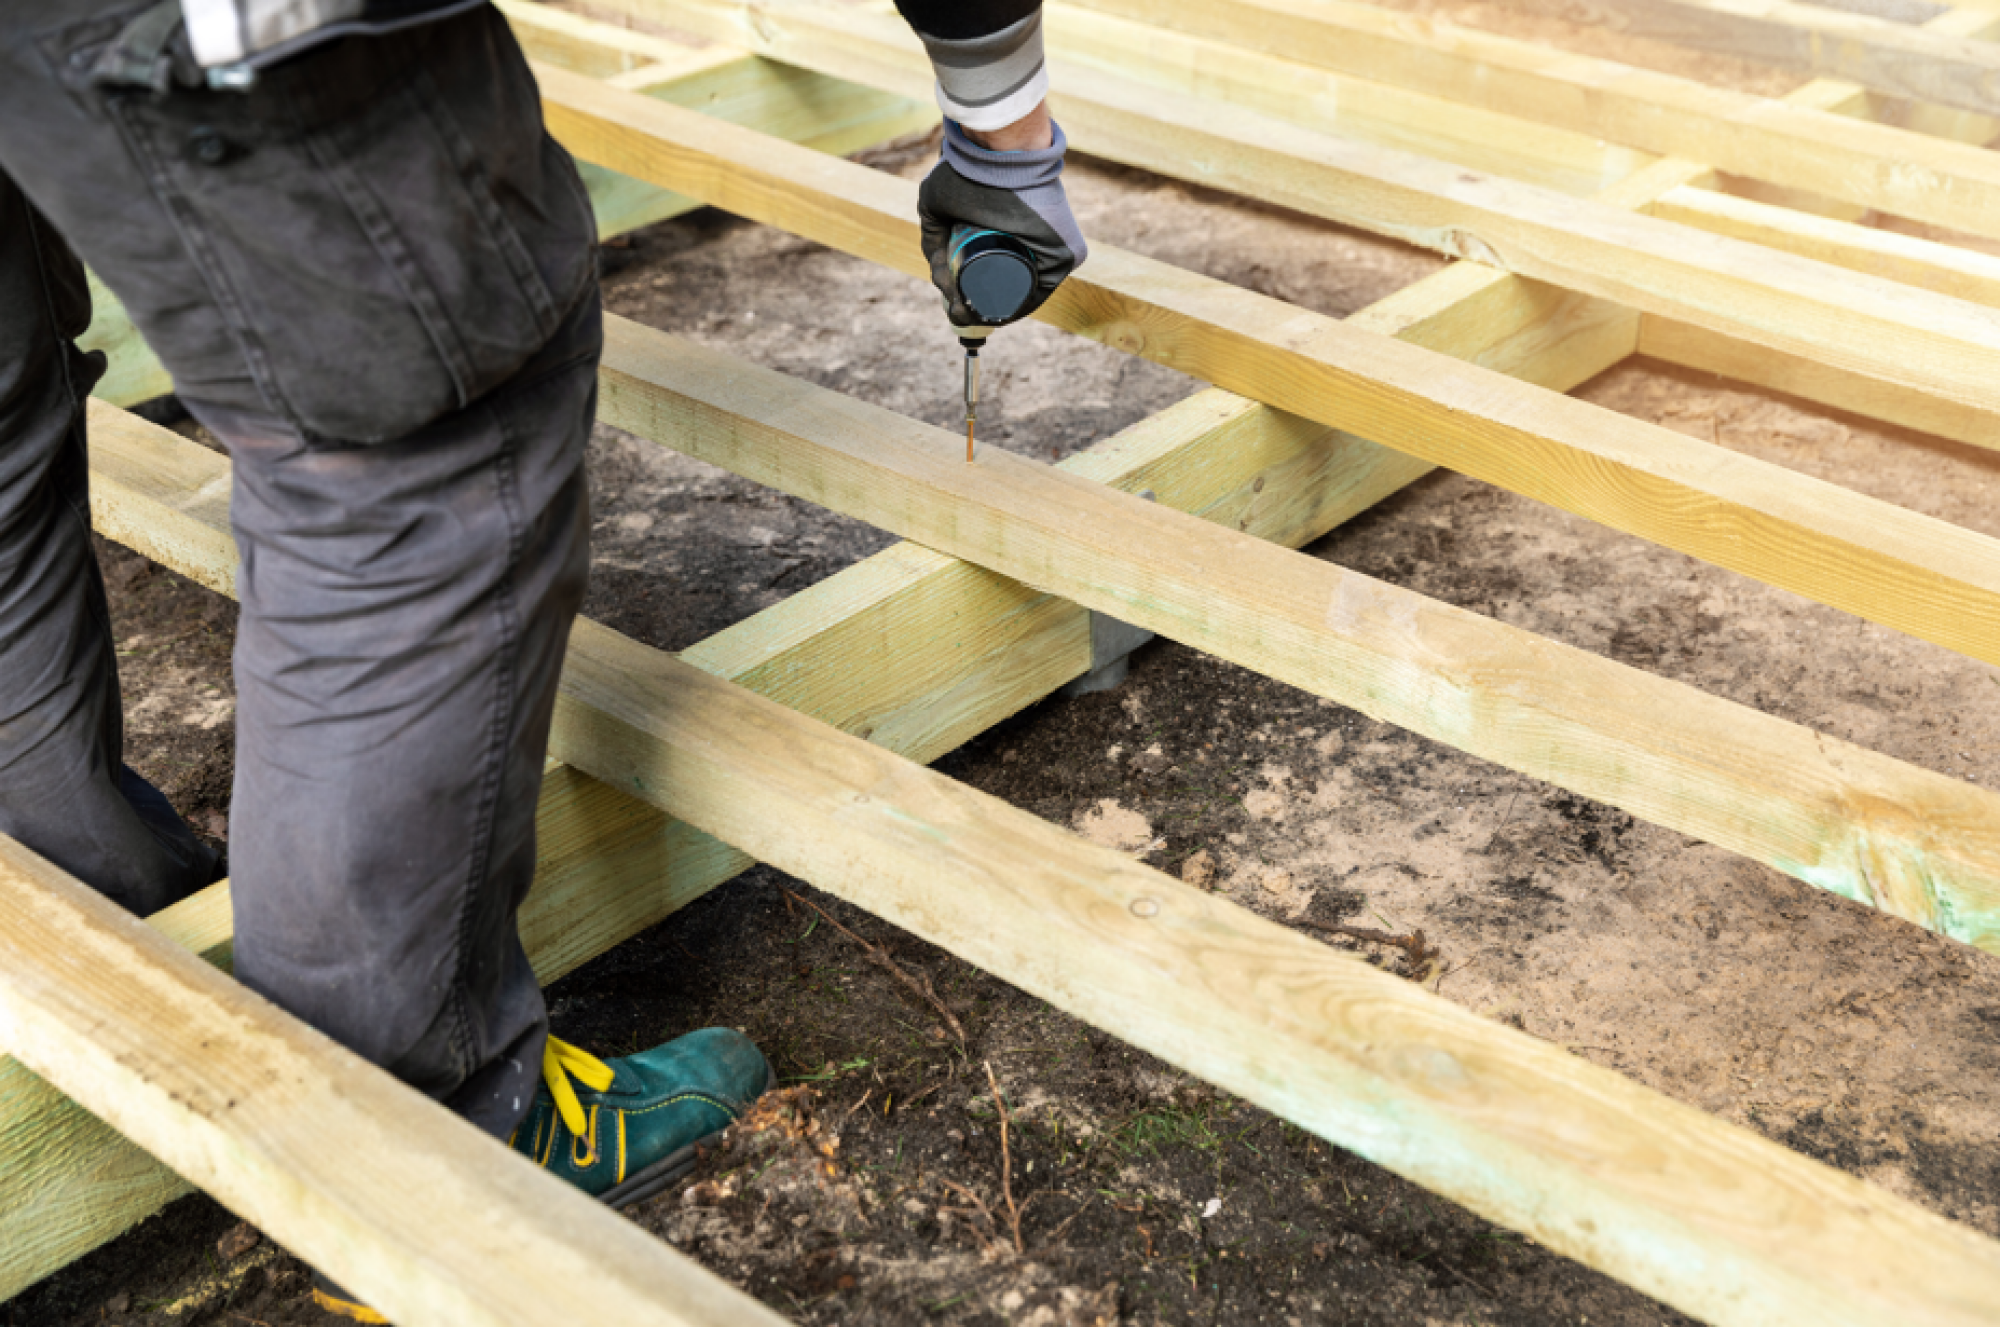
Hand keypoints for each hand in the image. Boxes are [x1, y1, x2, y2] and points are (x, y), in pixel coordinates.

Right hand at [917, 110, 1087, 328]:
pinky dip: (1015, 309)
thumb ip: (932, 238)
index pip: (995, 277)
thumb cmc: (966, 169)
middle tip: (957, 311)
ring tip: (967, 314)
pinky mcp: (1068, 254)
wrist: (998, 151)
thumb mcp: (937, 205)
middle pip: (1006, 289)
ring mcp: (1056, 249)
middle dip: (977, 307)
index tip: (953, 302)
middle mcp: (1038, 244)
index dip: (970, 295)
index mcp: (1015, 235)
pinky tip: (992, 316)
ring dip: (991, 311)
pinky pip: (1039, 292)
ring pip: (1020, 293)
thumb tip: (940, 279)